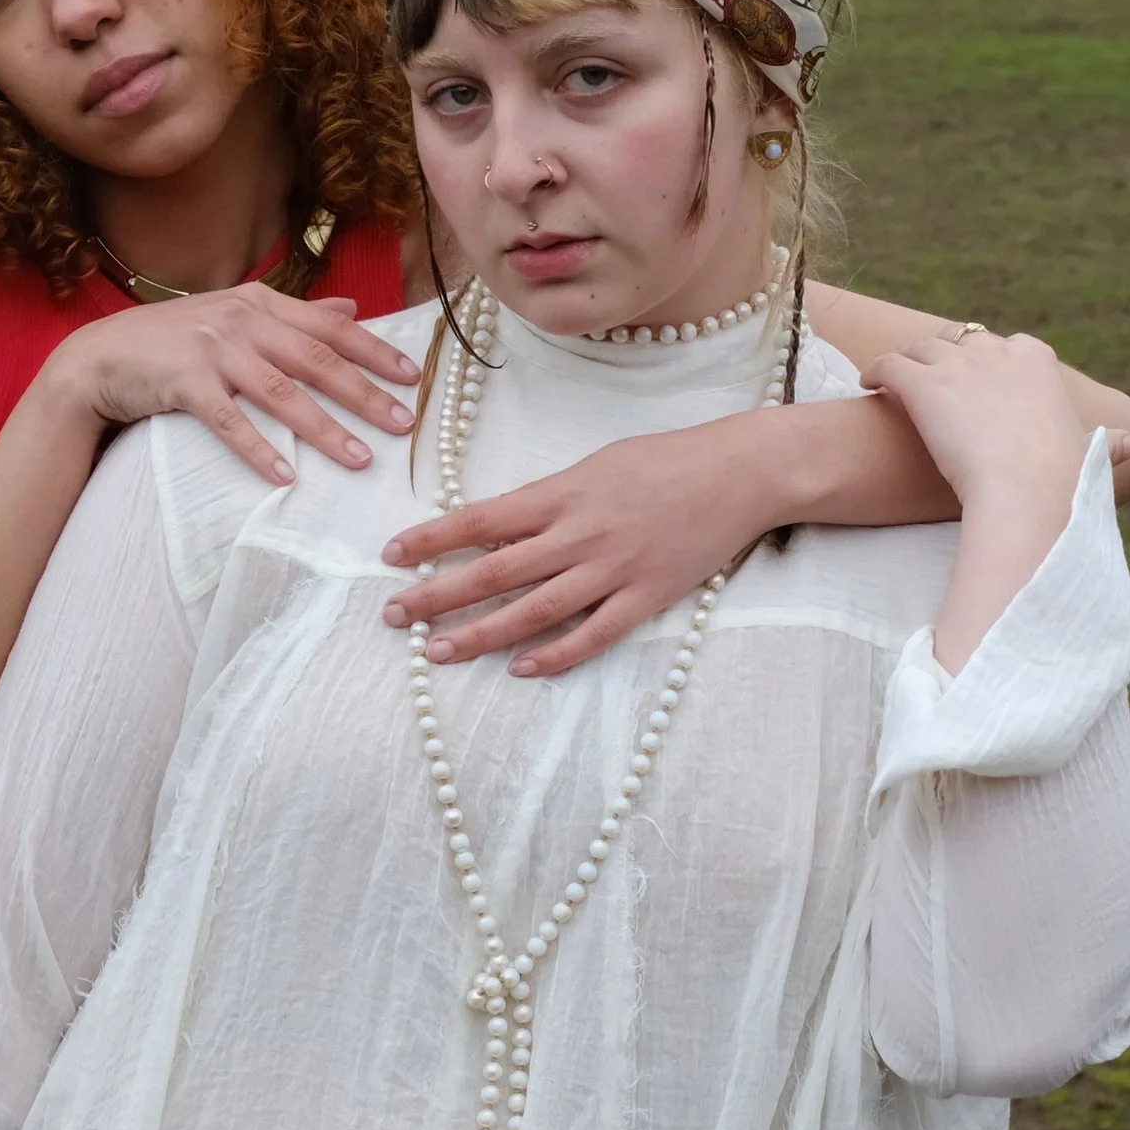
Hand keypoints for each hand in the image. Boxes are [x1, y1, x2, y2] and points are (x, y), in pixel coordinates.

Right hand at [53, 285, 418, 484]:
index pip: (330, 328)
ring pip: (280, 392)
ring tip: (359, 458)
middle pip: (315, 360)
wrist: (99, 357)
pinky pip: (228, 421)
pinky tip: (284, 476)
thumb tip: (350, 308)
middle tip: (402, 425)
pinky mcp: (182, 382)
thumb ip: (294, 313)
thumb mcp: (235, 314)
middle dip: (363, 393)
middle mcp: (241, 321)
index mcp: (259, 302)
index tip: (413, 377)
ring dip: (323, 428)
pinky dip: (258, 449)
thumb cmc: (173, 339)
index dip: (374, 351)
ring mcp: (211, 349)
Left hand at [376, 412, 792, 676]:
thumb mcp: (593, 465)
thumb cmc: (663, 459)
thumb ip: (545, 499)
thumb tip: (496, 529)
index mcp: (561, 494)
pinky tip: (520, 669)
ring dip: (482, 634)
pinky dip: (556, 656)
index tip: (390, 554)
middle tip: (394, 615)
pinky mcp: (647, 598)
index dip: (430, 539)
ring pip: (534, 611)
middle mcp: (579, 534)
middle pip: (494, 572)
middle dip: (437, 595)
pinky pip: (593, 635)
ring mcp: (613, 570)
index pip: (479, 520)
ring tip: (439, 651)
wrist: (739, 472)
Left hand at [859, 330, 1092, 514]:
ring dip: (907, 361)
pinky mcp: (922, 383)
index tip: (981, 376)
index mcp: (1036, 360)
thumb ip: (1105, 444)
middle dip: (943, 353)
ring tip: (893, 380)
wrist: (1026, 489)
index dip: (991, 360)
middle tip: (929, 375)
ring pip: (921, 348)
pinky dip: (876, 371)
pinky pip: (889, 365)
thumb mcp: (1088, 453)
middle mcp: (996, 352)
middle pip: (959, 340)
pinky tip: (868, 385)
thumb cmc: (1060, 478)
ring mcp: (956, 364)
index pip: (1010, 345)